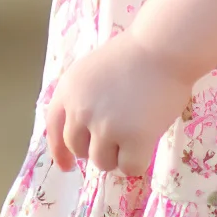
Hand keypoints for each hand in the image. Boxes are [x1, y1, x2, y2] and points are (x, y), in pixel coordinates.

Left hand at [46, 32, 194, 176]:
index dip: (59, 151)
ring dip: (117, 156)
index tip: (67, 165)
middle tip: (117, 136)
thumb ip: (82, 99)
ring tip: (134, 134)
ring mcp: (105, 127)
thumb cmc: (133, 54)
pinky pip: (129, 168)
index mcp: (68, 91)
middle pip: (78, 149)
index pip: (54, 129)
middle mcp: (80, 111)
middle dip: (95, 148)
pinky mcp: (133, 139)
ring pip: (102, 162)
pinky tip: (147, 144)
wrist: (162, 48)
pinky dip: (138, 162)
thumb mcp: (91, 72)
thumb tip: (85, 133)